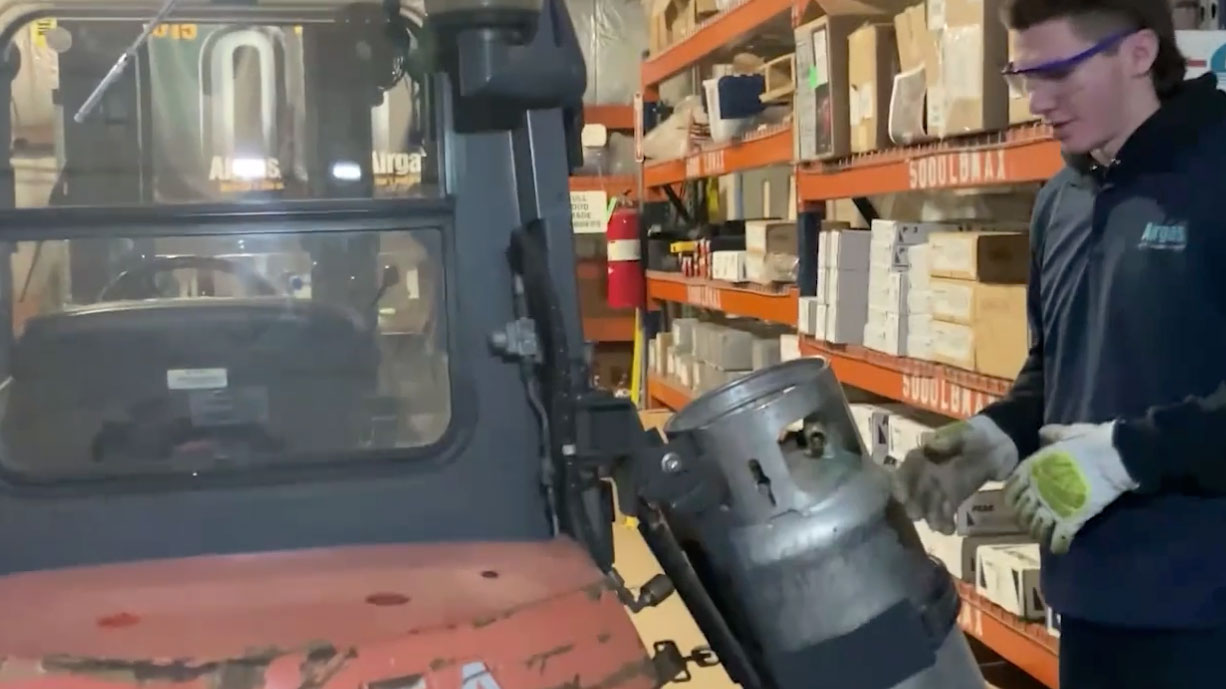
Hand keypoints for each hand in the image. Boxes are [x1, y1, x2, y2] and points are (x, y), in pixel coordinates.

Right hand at [892, 416, 1018, 534]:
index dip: (901, 483)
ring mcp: (938, 488)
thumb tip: (931, 445)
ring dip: (930, 517)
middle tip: (916, 516)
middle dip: (914, 504)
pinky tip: (949, 530)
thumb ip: (947, 441)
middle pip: (914, 492)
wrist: (996, 447)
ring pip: (929, 505)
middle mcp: (925, 474)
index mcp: (923, 456)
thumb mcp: (963, 435)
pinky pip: (945, 512)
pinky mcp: (952, 499)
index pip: (906, 470)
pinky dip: (945, 522)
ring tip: (938, 528)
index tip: (901, 497)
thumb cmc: (975, 436)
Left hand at [1004, 421, 1138, 553]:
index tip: (1019, 503)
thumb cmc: (1091, 441)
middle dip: (1024, 519)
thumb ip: (1051, 435)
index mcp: (1032, 469)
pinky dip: (1057, 545)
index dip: (1013, 499)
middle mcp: (1037, 489)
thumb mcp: (1066, 433)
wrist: (1115, 455)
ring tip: (1044, 536)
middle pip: (1021, 512)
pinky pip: (1058, 538)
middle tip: (1032, 523)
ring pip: (1036, 527)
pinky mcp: (1072, 518)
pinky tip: (1058, 547)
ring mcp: (1053, 505)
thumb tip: (1043, 434)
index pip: (1011, 490)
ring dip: (1038, 533)